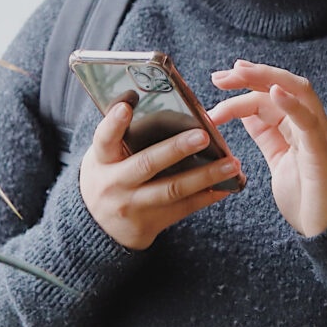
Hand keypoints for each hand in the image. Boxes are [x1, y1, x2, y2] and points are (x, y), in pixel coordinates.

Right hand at [79, 100, 238, 249]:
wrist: (95, 228)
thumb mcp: (102, 157)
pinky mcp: (150, 222)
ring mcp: (133, 205)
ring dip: (206, 176)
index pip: (104, 138)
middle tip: (203, 135)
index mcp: (101, 160)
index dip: (114, 123)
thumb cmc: (107, 176)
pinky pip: (183, 208)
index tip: (126, 106)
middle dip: (176, 149)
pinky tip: (227, 186)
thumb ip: (120, 136)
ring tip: (231, 164)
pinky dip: (207, 196)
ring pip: (173, 189)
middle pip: (147, 163)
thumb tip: (143, 98)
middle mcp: (114, 183)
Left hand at [208, 59, 326, 236]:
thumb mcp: (278, 158)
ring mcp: (320, 133)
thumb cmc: (306, 196)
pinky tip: (274, 91)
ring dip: (267, 78)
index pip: (270, 95)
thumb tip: (244, 113)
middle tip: (220, 76)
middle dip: (252, 75)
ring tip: (240, 72)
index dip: (244, 86)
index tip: (218, 80)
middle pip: (284, 84)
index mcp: (298, 124)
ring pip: (298, 91)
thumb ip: (266, 134)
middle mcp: (311, 122)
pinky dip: (292, 103)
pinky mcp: (323, 149)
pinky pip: (309, 121)